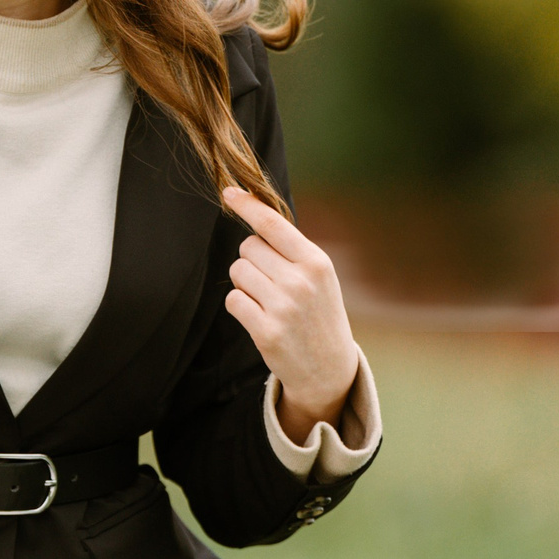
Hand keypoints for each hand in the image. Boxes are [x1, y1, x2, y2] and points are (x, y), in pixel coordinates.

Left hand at [222, 187, 359, 441]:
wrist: (330, 367)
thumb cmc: (318, 313)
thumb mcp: (318, 276)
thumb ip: (291, 249)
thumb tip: (254, 213)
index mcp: (317, 262)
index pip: (273, 224)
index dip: (248, 206)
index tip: (229, 192)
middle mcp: (301, 281)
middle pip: (247, 247)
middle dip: (251, 260)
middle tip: (272, 281)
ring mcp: (284, 306)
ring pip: (237, 272)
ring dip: (245, 284)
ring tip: (269, 301)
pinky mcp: (266, 330)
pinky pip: (232, 300)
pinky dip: (241, 306)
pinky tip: (261, 318)